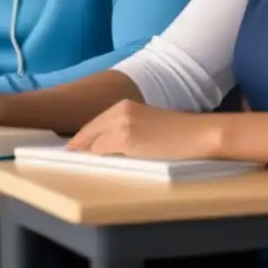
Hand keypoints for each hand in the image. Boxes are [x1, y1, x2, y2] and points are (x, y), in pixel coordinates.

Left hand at [68, 100, 222, 159]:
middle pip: (91, 129)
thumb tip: (109, 143)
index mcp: (125, 105)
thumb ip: (126, 127)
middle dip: (80, 142)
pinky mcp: (126, 138)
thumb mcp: (146, 123)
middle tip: (70, 152)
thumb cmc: (178, 133)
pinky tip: (92, 161)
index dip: (85, 134)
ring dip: (87, 150)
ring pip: (95, 141)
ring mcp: (121, 124)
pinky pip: (103, 150)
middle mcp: (120, 111)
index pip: (97, 121)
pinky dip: (97, 156)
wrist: (197, 134)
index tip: (75, 143)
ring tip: (79, 158)